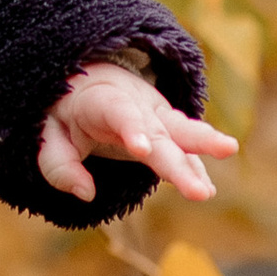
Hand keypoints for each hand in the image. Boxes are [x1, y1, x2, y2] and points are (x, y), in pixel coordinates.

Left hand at [39, 55, 237, 204]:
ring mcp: (156, 115)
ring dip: (204, 145)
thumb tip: (85, 193)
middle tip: (198, 190)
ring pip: (182, 130)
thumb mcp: (48, 135)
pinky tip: (207, 187)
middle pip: (158, 133)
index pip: (119, 114)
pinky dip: (198, 165)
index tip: (142, 149)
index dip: (131, 129)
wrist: (91, 82)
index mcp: (102, 102)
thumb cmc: (65, 115)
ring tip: (228, 151)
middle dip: (178, 162)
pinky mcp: (168, 128)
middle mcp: (135, 106)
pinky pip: (186, 147)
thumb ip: (59, 165)